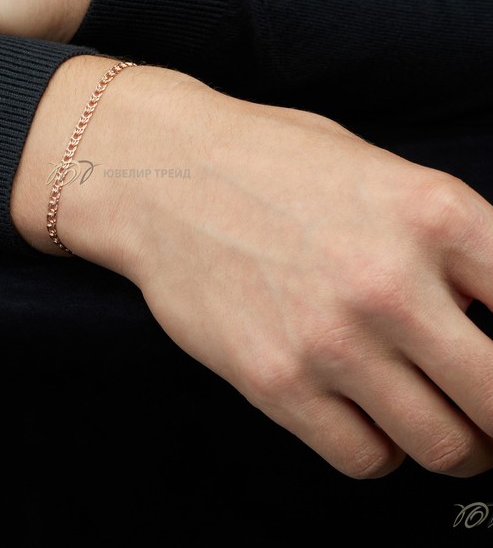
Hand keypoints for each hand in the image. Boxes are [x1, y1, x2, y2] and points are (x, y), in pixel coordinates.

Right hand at [13, 56, 492, 477]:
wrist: (161, 175)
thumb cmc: (267, 163)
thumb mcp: (376, 170)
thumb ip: (448, 242)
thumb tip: (492, 311)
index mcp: (433, 213)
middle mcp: (391, 282)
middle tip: (484, 408)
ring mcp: (331, 339)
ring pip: (444, 448)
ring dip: (451, 442)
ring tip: (428, 415)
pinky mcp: (274, 381)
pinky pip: (366, 458)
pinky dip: (379, 448)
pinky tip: (361, 413)